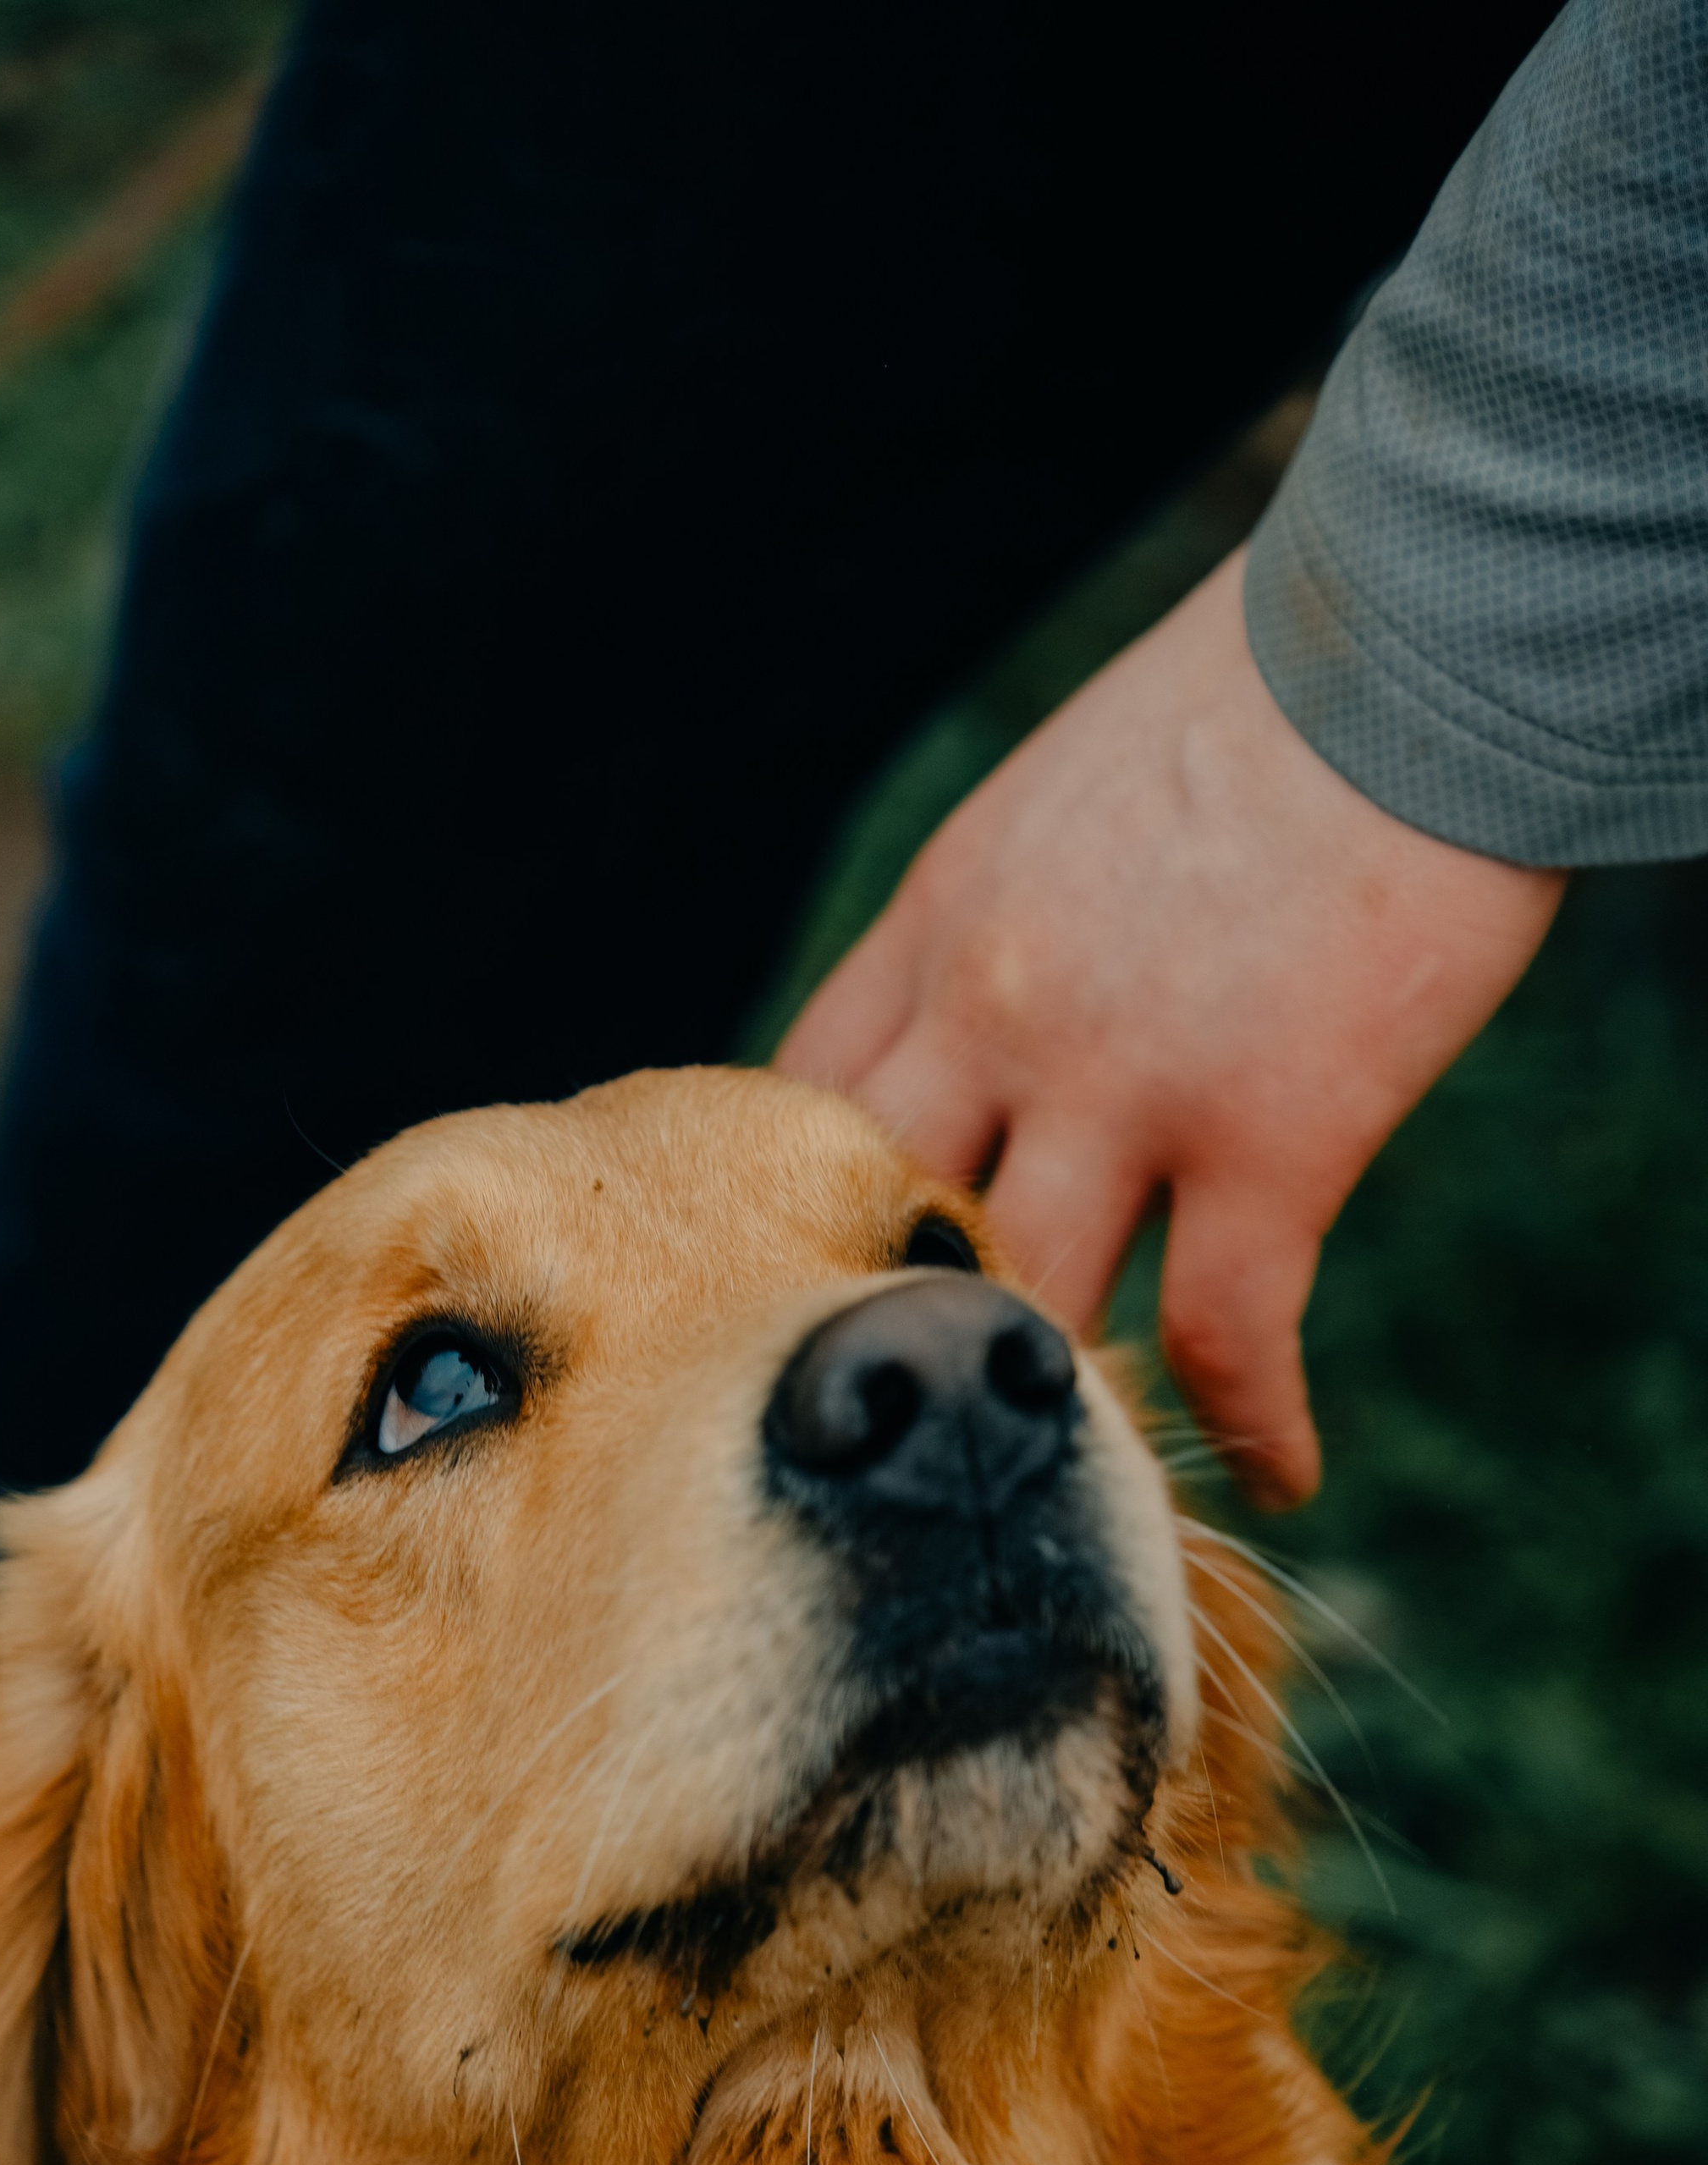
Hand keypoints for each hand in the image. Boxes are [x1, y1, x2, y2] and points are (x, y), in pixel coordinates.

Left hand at [782, 547, 1564, 1503]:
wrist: (1429, 629)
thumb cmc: (1267, 703)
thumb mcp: (1056, 797)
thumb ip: (997, 928)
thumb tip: (993, 1030)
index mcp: (941, 923)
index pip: (801, 1101)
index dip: (791, 1207)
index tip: (816, 1287)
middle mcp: (998, 1013)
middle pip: (878, 1227)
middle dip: (889, 1330)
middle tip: (928, 1423)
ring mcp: (1126, 1083)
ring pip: (1029, 1307)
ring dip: (1057, 1404)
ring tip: (1089, 1479)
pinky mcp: (1272, 1135)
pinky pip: (1230, 1337)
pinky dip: (1253, 1427)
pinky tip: (1285, 1474)